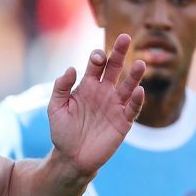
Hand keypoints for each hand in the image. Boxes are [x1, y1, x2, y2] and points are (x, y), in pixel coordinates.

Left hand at [46, 34, 145, 178]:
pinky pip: (133, 108)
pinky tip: (139, 91)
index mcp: (88, 86)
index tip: (97, 58)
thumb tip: (71, 68)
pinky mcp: (123, 122)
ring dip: (134, 75)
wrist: (70, 158)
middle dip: (119, 53)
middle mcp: (104, 92)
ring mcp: (115, 106)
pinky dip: (137, 100)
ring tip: (140, 64)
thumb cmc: (62, 132)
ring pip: (128, 86)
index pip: (96, 65)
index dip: (98, 57)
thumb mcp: (55, 108)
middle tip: (125, 37)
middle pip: (115, 68)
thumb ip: (61, 88)